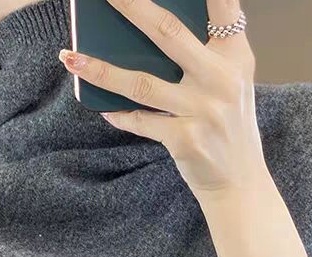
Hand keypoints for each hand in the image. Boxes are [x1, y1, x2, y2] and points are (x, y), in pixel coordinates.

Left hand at [58, 0, 267, 199]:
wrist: (240, 184)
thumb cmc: (229, 128)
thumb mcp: (231, 84)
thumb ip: (206, 53)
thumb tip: (149, 28)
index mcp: (235, 57)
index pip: (222, 5)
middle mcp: (222, 80)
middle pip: (168, 32)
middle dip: (130, 6)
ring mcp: (203, 110)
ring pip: (141, 82)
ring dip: (101, 70)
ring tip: (71, 58)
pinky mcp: (186, 139)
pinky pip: (140, 120)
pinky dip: (119, 115)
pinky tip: (103, 108)